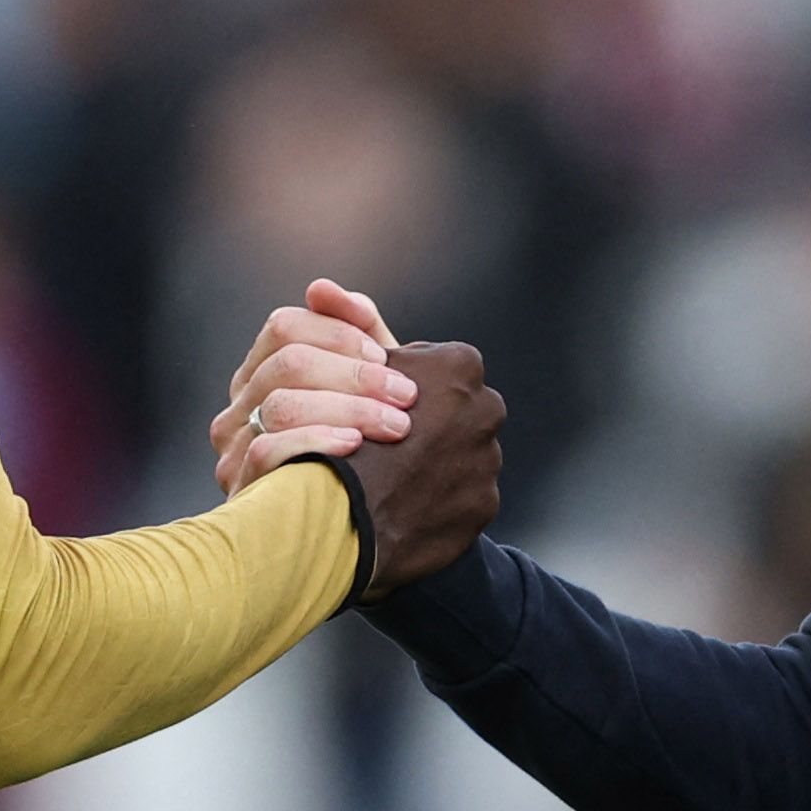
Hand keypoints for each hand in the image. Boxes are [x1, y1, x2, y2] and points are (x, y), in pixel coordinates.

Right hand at [211, 278, 412, 493]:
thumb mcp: (366, 388)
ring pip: (280, 405)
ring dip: (348, 409)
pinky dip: (316, 441)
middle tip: (406, 397)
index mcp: (261, 375)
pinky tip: (354, 448)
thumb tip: (321, 288)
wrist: (354, 530)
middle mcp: (237, 407)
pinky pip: (269, 452)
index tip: (386, 357)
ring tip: (396, 426)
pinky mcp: (241, 492)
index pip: (284, 327)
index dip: (339, 335)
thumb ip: (355, 334)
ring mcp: (233, 451)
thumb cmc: (363, 453)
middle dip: (355, 375)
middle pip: (286, 363)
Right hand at [343, 341, 500, 596]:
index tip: (376, 405)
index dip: (397, 383)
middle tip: (385, 441)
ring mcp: (488, 459)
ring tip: (391, 478)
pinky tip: (403, 504)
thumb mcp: (339, 366)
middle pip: (454, 408)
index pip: (434, 364)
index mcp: (458, 365)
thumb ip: (349, 330)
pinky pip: (461, 496)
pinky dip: (436, 498)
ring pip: (459, 452)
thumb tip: (321, 288)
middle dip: (423, 422)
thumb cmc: (336, 432)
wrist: (342, 522)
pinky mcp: (483, 504)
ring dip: (431, 462)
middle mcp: (486, 407)